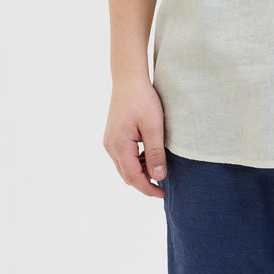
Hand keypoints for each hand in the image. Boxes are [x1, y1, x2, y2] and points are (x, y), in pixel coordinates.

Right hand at [103, 79, 167, 197]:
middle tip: (163, 183)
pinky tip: (149, 155)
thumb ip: (155, 152)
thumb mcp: (154, 126)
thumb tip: (159, 177)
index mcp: (119, 145)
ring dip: (140, 171)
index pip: (133, 177)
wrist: (129, 79)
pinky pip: (124, 156)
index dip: (148, 188)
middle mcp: (111, 146)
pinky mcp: (113, 136)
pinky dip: (136, 161)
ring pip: (125, 166)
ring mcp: (110, 141)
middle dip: (144, 182)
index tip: (163, 193)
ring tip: (159, 167)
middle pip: (127, 175)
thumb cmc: (143, 99)